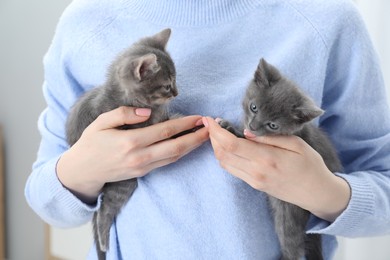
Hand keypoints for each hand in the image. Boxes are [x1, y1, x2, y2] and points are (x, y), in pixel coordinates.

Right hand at [56, 106, 208, 203]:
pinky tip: (188, 145)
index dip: (185, 123)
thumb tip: (147, 112)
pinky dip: (181, 153)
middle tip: (211, 128)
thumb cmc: (90, 143)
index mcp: (130, 142)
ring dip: (192, 146)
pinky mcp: (143, 173)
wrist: (82, 172)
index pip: (165, 130)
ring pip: (174, 157)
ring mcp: (143, 167)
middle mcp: (140, 157)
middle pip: (176, 147)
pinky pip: (167, 162)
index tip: (199, 117)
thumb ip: (124, 113)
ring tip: (205, 136)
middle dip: (196, 137)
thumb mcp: (101, 122)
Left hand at [203, 117, 349, 221]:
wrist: (317, 193)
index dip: (216, 131)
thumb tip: (245, 132)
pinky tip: (226, 146)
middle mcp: (256, 172)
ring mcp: (253, 181)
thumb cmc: (310, 165)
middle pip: (222, 154)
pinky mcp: (254, 185)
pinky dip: (224, 157)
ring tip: (217, 132)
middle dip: (212, 137)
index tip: (210, 119)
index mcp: (266, 159)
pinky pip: (232, 170)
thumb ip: (268, 137)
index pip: (231, 144)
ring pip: (224, 163)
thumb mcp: (296, 144)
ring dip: (216, 147)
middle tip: (212, 123)